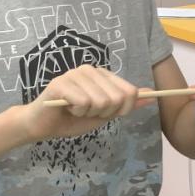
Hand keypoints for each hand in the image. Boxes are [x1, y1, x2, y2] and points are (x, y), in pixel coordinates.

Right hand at [16, 65, 148, 143]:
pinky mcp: (61, 83)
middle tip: (87, 112)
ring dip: (88, 113)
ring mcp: (74, 74)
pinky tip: (66, 109)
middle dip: (105, 113)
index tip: (106, 113)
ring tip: (75, 110)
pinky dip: (77, 112)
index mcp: (102, 74)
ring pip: (100, 101)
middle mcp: (90, 69)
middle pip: (117, 98)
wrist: (42, 125)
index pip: (129, 91)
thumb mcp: (104, 114)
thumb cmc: (72, 119)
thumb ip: (126, 104)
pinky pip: (83, 102)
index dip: (122, 110)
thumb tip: (152, 95)